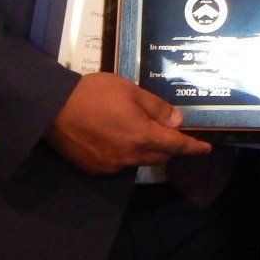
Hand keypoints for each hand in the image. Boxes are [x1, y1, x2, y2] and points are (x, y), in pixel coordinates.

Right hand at [44, 73, 211, 173]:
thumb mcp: (131, 91)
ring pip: (139, 161)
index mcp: (141, 136)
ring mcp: (110, 165)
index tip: (206, 149)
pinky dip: (127, 153)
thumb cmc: (95, 94)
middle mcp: (128, 156)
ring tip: (141, 132)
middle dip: (169, 146)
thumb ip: (157, 108)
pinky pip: (120, 163)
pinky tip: (118, 138)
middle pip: (159, 156)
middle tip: (170, 132)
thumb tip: (177, 122)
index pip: (175, 145)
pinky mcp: (95, 168)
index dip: (192, 147)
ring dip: (147, 150)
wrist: (53, 108)